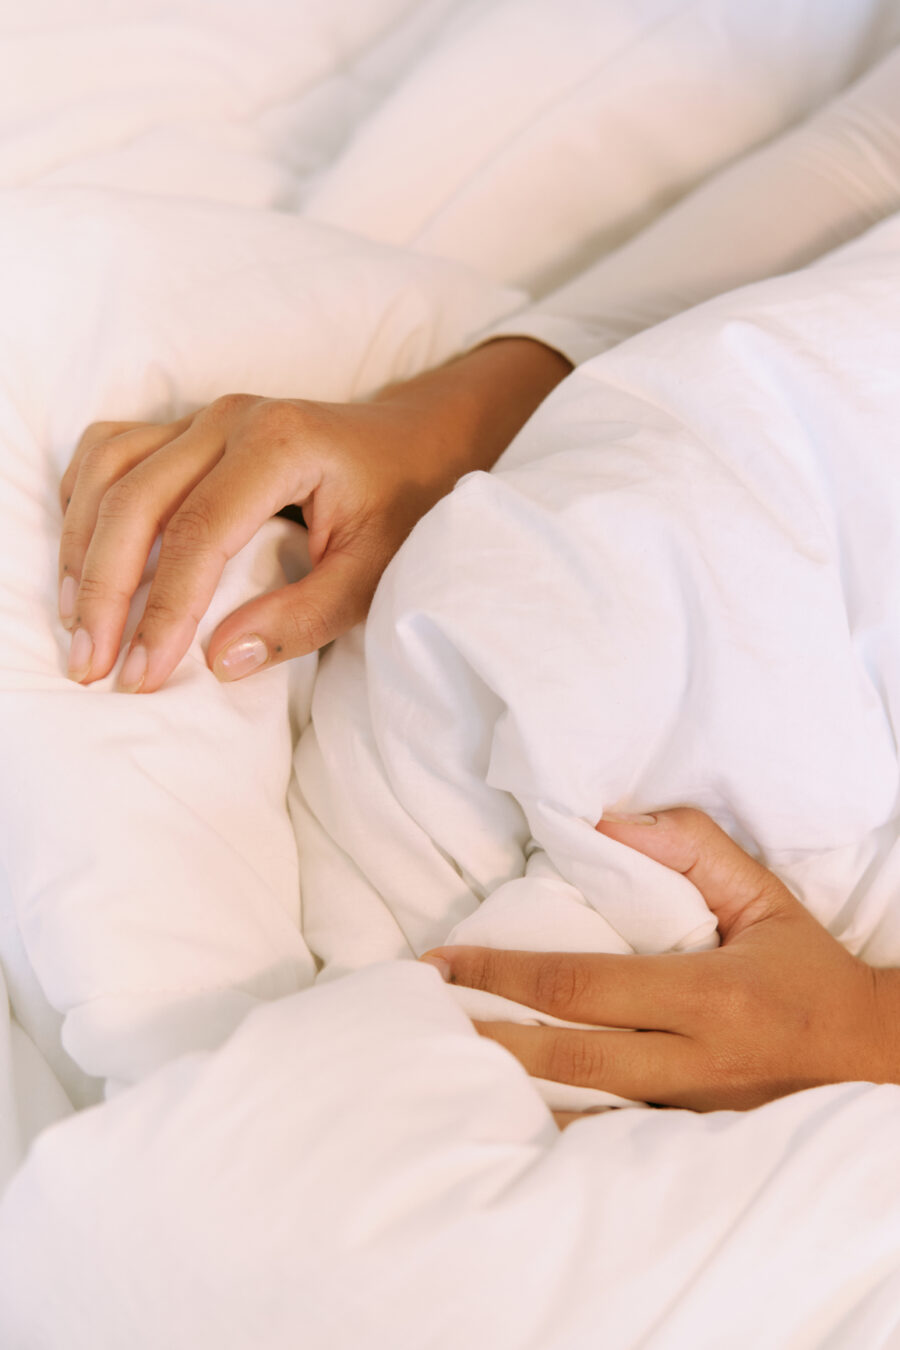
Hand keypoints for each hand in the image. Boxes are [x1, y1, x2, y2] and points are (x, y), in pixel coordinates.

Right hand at [58, 339, 569, 692]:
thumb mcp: (374, 572)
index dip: (162, 611)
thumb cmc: (405, 505)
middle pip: (136, 501)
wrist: (420, 440)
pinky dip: (85, 501)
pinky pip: (112, 451)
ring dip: (80, 547)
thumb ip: (303, 617)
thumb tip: (217, 661)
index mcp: (278, 445)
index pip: (197, 534)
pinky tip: (80, 557)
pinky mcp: (190, 427)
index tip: (140, 675)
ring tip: (75, 622)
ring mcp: (204, 417)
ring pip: (110, 470)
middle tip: (90, 664)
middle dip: (103, 590)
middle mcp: (229, 419)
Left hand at [421, 809, 899, 1113]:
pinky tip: (507, 1116)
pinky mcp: (693, 1142)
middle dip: (486, 1039)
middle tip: (420, 1019)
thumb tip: (607, 824)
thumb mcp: (764, 899)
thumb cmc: (812, 974)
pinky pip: (611, 1140)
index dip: (504, 973)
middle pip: (567, 1060)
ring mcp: (691, 1115)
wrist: (880, 1063)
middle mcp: (694, 1063)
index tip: (443, 963)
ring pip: (581, 1114)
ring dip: (508, 1091)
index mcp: (706, 997)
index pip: (582, 986)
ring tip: (443, 1066)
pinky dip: (556, 1129)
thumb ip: (694, 850)